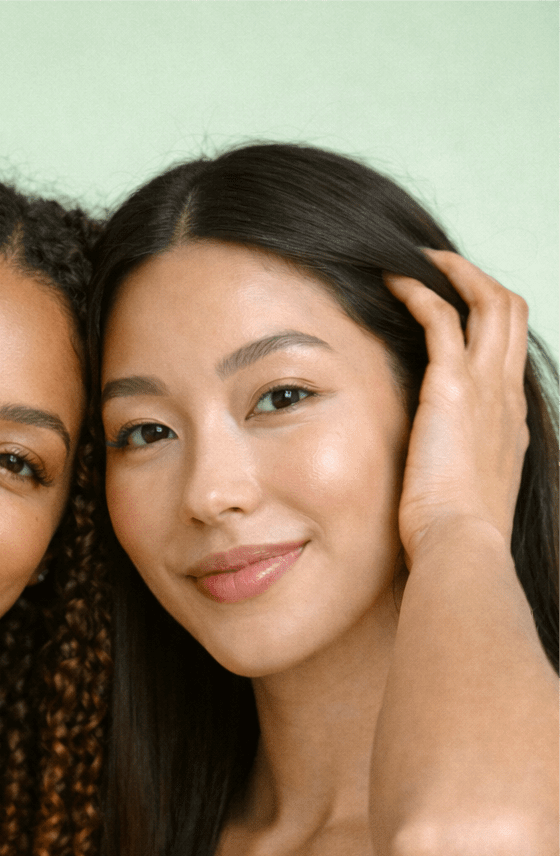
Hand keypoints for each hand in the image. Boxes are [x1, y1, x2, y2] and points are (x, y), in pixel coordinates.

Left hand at [384, 250, 528, 561]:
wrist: (460, 547)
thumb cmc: (453, 539)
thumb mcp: (464, 501)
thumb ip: (455, 478)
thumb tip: (432, 482)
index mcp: (509, 424)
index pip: (507, 356)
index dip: (485, 328)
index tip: (454, 318)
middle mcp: (506, 397)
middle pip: (511, 313)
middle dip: (479, 281)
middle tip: (441, 269)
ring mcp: (486, 388)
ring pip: (489, 301)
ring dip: (455, 272)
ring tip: (420, 260)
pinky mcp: (452, 386)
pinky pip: (441, 316)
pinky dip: (419, 290)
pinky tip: (392, 282)